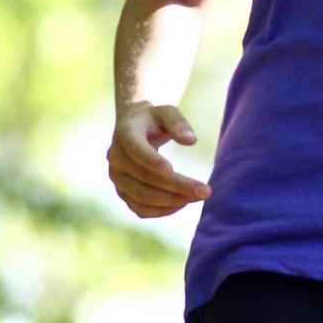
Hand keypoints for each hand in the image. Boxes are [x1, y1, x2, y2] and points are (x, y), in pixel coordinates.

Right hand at [107, 101, 211, 217]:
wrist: (132, 128)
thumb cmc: (154, 118)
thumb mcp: (166, 111)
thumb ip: (178, 123)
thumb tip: (191, 141)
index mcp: (125, 134)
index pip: (136, 150)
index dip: (152, 161)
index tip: (173, 170)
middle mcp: (116, 158)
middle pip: (144, 178)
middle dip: (177, 186)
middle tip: (206, 191)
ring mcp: (117, 178)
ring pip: (142, 197)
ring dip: (171, 201)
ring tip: (199, 196)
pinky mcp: (123, 192)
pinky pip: (140, 208)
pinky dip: (161, 210)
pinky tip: (183, 203)